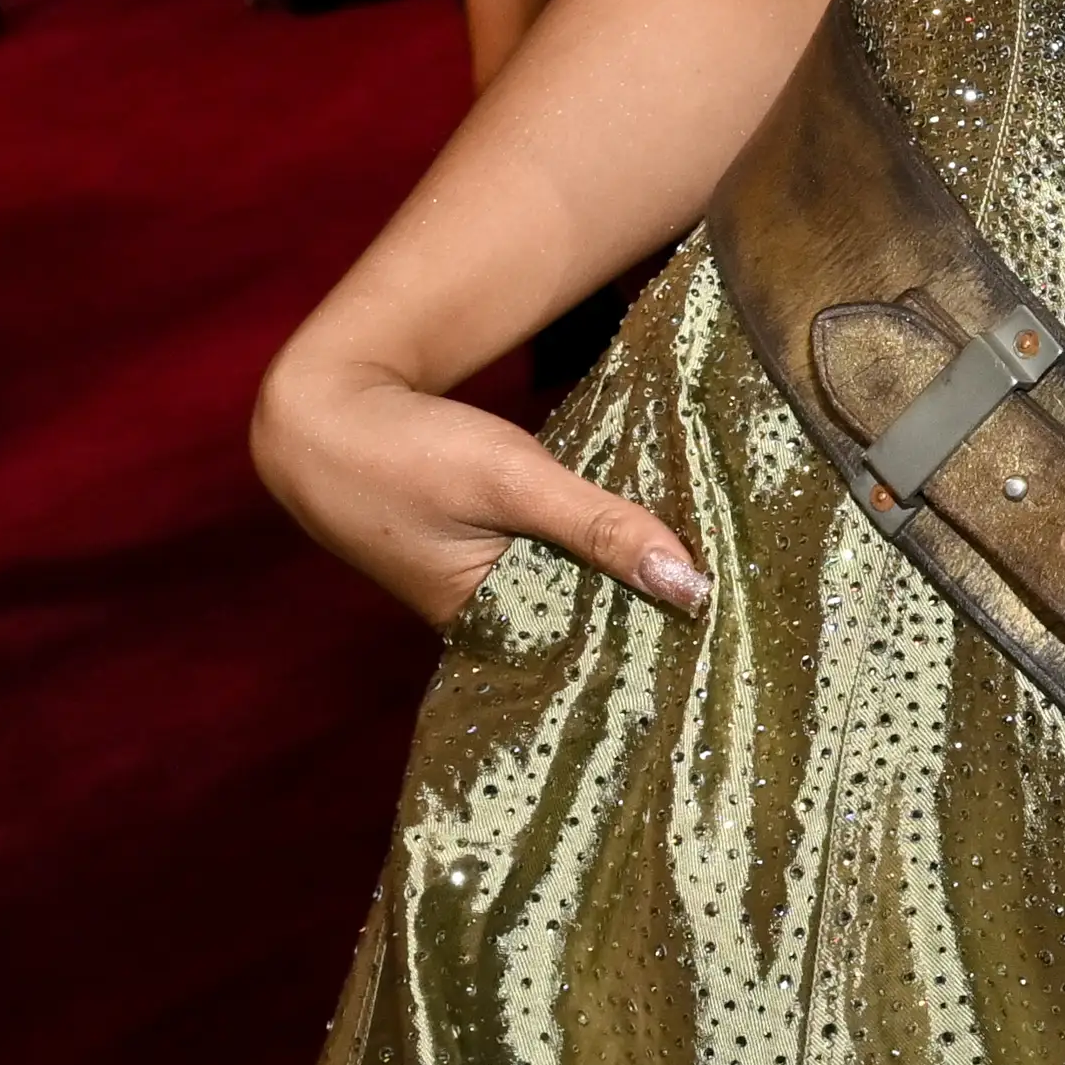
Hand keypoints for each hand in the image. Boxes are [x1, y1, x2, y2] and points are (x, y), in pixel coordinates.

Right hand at [249, 338, 708, 630]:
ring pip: (578, 588)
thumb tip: (692, 587)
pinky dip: (599, 548)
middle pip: (589, 625)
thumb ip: (599, 526)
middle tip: (745, 612)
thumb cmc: (406, 449)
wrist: (320, 408)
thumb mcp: (512, 481)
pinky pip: (559, 559)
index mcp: (486, 627)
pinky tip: (654, 538)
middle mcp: (488, 619)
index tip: (730, 642)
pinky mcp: (487, 549)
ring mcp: (486, 584)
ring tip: (721, 579)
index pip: (592, 656)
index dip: (658, 645)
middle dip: (653, 613)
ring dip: (629, 576)